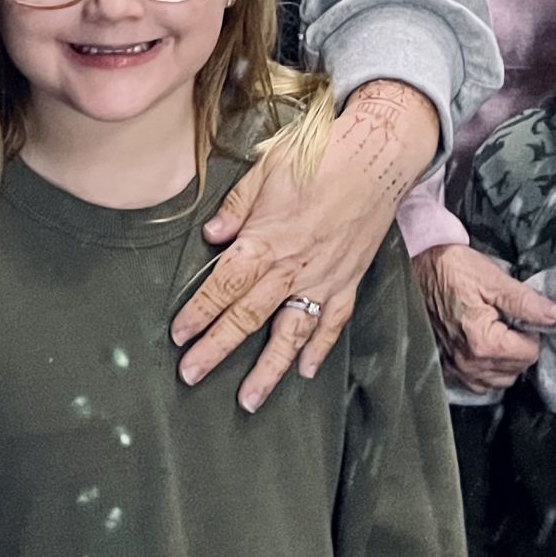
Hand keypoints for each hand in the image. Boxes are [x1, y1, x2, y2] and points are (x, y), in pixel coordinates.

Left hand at [173, 79, 439, 408]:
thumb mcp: (267, 169)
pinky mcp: (348, 281)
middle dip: (216, 348)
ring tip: (248, 400)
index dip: (198, 311)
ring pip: (291, 333)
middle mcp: (292, 268)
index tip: (178, 334)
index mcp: (266, 240)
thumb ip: (236, 206)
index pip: (223, 285)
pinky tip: (307, 372)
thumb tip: (211, 235)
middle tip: (191, 374)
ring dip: (268, 369)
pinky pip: (333, 323)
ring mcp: (323, 279)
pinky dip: (320, 349)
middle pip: (247, 317)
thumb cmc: (319, 156)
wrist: (376, 157)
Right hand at [413, 243, 555, 394]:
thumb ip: (526, 302)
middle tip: (510, 319)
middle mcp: (469, 362)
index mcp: (483, 341)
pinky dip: (489, 369)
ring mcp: (457, 368)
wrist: (419, 268)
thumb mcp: (494, 279)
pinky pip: (480, 382)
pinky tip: (487, 346)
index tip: (521, 314)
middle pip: (517, 369)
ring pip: (501, 380)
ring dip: (507, 360)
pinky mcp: (448, 367)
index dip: (532, 332)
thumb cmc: (454, 270)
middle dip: (521, 346)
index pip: (529, 354)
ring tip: (499, 331)